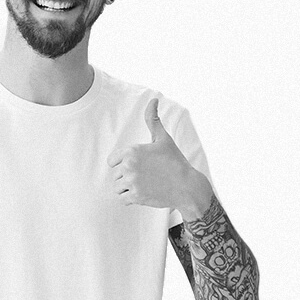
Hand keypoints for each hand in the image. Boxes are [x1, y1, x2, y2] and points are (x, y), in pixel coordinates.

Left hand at [106, 99, 211, 215]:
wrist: (187, 186)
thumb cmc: (174, 161)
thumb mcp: (163, 139)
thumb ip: (153, 120)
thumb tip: (153, 99)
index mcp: (131, 151)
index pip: (112, 161)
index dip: (123, 164)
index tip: (137, 166)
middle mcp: (129, 165)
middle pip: (115, 175)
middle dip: (127, 177)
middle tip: (145, 177)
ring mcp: (132, 182)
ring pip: (117, 188)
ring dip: (127, 189)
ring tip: (144, 185)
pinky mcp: (136, 197)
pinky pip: (121, 200)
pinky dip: (130, 199)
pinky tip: (143, 194)